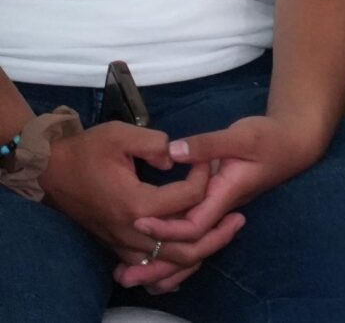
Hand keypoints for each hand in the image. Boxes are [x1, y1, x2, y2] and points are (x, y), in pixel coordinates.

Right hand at [41, 120, 240, 294]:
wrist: (51, 170)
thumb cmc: (86, 150)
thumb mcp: (122, 135)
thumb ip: (156, 143)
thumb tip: (177, 156)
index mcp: (136, 203)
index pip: (187, 199)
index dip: (204, 177)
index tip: (207, 160)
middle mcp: (130, 230)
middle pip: (185, 246)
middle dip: (217, 234)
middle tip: (240, 217)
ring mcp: (122, 242)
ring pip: (169, 262)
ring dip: (201, 251)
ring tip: (226, 234)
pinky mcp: (116, 245)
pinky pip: (151, 265)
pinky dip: (175, 263)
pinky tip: (196, 249)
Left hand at [133, 113, 329, 271]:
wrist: (293, 143)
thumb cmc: (270, 138)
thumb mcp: (242, 135)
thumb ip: (208, 144)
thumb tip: (173, 152)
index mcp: (225, 194)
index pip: (195, 225)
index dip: (167, 228)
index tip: (139, 220)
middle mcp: (219, 208)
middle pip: (189, 247)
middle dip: (157, 261)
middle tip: (124, 270)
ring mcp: (216, 208)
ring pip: (189, 246)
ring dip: (160, 264)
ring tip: (128, 276)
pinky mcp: (212, 203)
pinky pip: (189, 234)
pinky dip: (170, 250)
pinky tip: (149, 255)